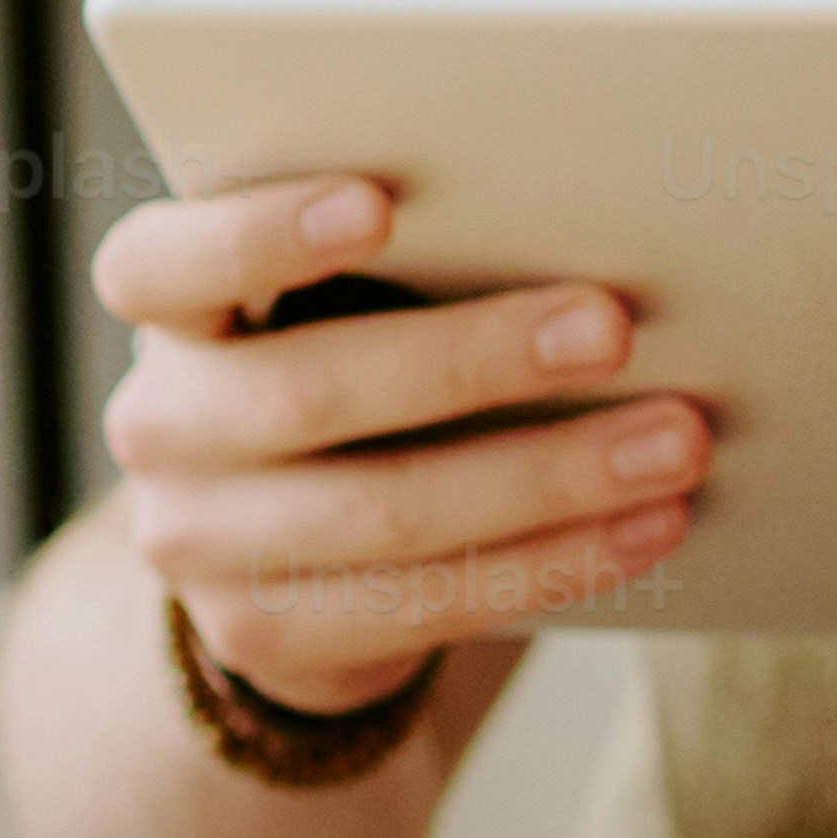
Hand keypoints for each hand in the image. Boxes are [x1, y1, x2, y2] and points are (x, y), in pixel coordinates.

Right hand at [86, 171, 704, 714]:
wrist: (290, 547)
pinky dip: (555, 560)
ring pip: (384, 512)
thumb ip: (414, 257)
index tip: (379, 202)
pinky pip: (428, 603)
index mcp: (168, 309)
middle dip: (473, 359)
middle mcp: (160, 424)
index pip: (160, 263)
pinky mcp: (268, 636)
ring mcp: (199, 542)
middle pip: (305, 390)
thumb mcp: (345, 300)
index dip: (258, 233)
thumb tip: (595, 217)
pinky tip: (647, 526)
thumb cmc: (359, 360)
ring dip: (549, 477)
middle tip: (615, 328)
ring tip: (676, 442)